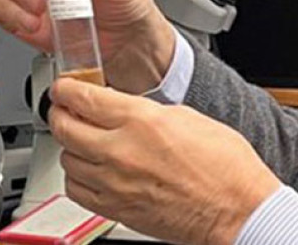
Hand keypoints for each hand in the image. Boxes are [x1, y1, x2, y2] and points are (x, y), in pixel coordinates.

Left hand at [49, 78, 280, 244]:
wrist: (236, 208)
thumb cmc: (226, 166)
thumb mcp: (190, 118)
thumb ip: (149, 112)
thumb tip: (124, 110)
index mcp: (144, 121)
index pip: (85, 99)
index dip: (67, 90)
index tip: (65, 88)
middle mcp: (122, 151)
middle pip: (66, 127)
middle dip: (61, 114)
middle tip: (65, 109)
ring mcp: (115, 183)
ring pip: (66, 159)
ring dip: (71, 146)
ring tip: (84, 141)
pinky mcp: (115, 209)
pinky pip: (75, 189)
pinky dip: (77, 176)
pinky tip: (90, 170)